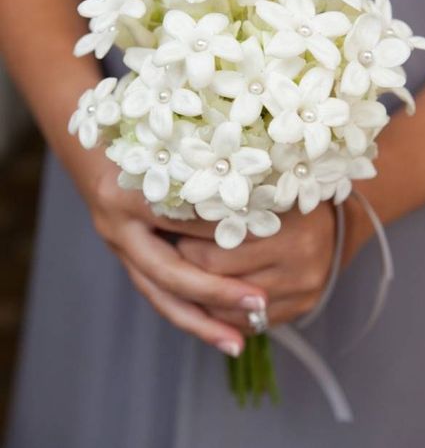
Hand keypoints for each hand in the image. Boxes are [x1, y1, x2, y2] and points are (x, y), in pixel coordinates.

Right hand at [75, 151, 267, 355]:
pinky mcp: (127, 257)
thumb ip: (203, 177)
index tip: (268, 243)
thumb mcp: (172, 151)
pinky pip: (158, 294)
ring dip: (200, 321)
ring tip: (237, 343)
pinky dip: (189, 313)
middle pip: (168, 273)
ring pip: (159, 294)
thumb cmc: (142, 142)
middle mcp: (118, 226)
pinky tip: (218, 328)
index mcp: (129, 195)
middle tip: (259, 304)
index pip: (184, 224)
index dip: (225, 236)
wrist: (95, 148)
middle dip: (216, 293)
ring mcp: (119, 246)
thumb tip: (260, 203)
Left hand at [178, 203, 335, 332]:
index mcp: (288, 222)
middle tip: (169, 244)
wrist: (338, 224)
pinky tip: (211, 292)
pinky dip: (224, 311)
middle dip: (186, 260)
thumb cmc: (290, 199)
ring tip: (185, 268)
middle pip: (217, 272)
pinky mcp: (301, 309)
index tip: (162, 222)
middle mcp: (300, 258)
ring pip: (228, 306)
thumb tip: (170, 206)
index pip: (215, 238)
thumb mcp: (263, 189)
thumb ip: (226, 200)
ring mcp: (303, 289)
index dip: (183, 233)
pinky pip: (249, 322)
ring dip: (200, 291)